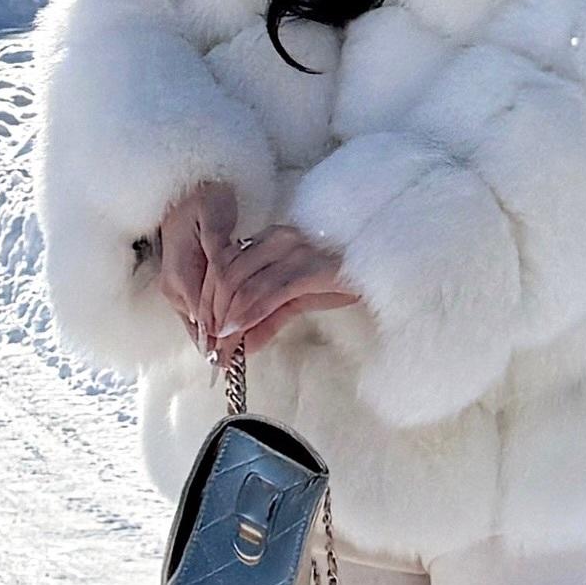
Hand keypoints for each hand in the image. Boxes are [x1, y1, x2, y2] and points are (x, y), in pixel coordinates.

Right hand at [151, 178, 247, 352]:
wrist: (184, 185)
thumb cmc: (204, 197)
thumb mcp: (215, 218)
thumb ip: (219, 255)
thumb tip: (222, 283)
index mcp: (181, 276)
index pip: (204, 320)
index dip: (222, 339)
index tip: (236, 360)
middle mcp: (174, 287)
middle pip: (199, 328)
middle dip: (220, 345)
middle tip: (240, 365)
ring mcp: (175, 287)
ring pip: (198, 323)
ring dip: (218, 336)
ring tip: (239, 354)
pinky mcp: (180, 283)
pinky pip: (198, 312)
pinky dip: (214, 323)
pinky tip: (231, 332)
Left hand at [203, 218, 359, 357]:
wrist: (381, 269)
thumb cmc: (340, 282)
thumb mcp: (296, 301)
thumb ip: (266, 319)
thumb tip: (241, 346)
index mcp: (271, 238)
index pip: (223, 264)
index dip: (206, 299)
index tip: (204, 331)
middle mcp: (278, 239)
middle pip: (225, 274)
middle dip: (211, 313)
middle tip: (209, 346)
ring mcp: (294, 252)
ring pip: (240, 284)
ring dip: (225, 319)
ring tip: (221, 346)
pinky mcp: (309, 269)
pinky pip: (267, 292)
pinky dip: (246, 315)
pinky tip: (237, 332)